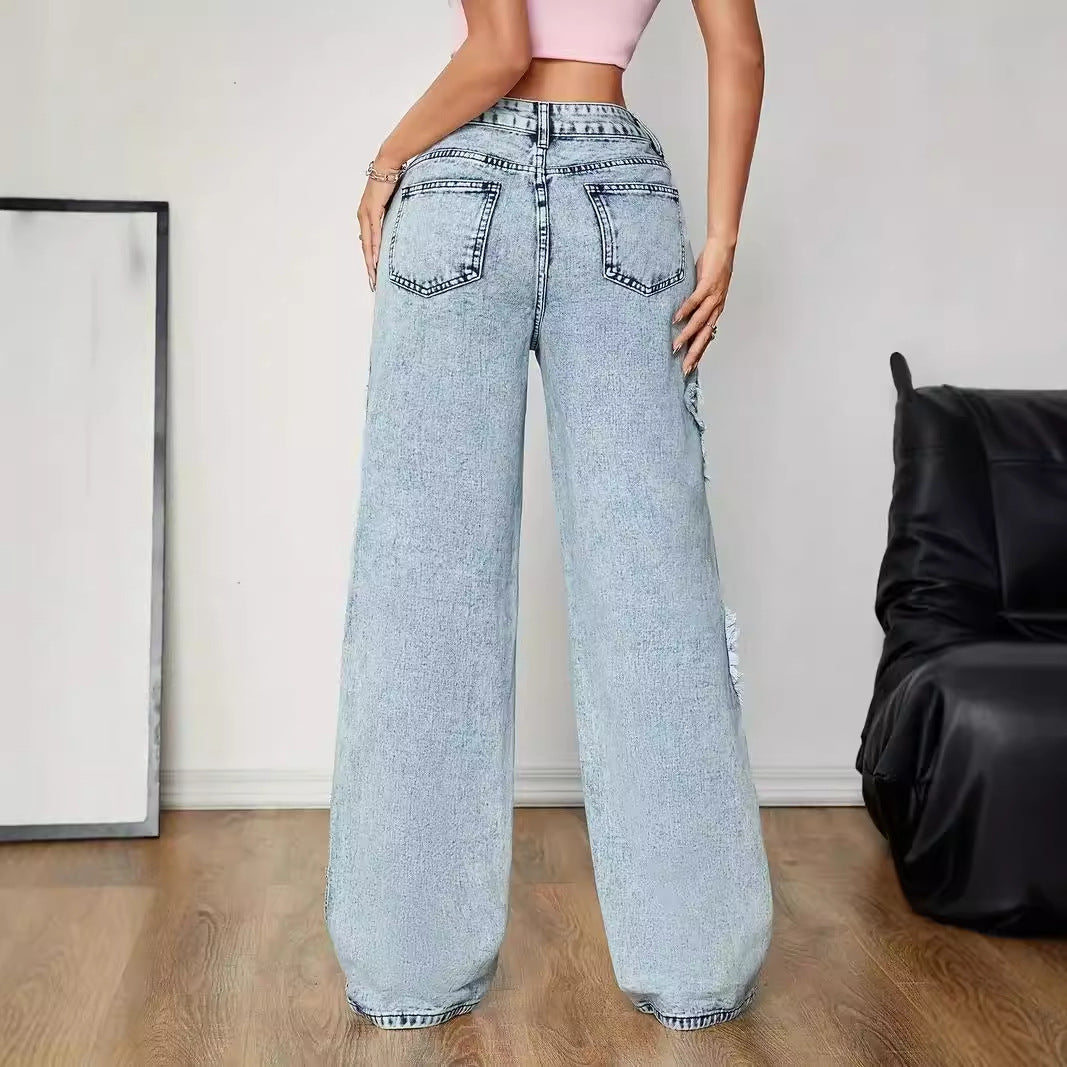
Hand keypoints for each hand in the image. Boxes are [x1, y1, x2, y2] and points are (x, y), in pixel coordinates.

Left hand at [357, 164, 401, 291]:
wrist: (387, 165)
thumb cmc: (390, 182)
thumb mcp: (389, 204)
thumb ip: (387, 218)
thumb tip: (389, 230)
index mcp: (366, 217)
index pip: (367, 244)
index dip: (370, 260)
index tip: (374, 275)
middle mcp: (362, 217)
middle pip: (365, 248)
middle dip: (369, 267)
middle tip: (372, 284)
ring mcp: (365, 214)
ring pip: (367, 244)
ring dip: (370, 262)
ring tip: (373, 276)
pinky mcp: (371, 210)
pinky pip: (373, 233)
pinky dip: (374, 247)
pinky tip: (375, 259)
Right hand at [672, 235, 735, 374]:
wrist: (723, 246)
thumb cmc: (712, 266)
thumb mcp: (703, 288)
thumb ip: (695, 302)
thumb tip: (682, 313)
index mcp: (716, 309)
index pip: (707, 336)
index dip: (699, 352)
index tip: (690, 366)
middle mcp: (717, 306)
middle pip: (705, 335)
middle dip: (694, 352)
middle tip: (685, 368)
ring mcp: (714, 296)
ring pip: (700, 321)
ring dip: (688, 335)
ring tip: (676, 347)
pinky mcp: (709, 284)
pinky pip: (696, 301)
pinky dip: (686, 310)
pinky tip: (677, 319)